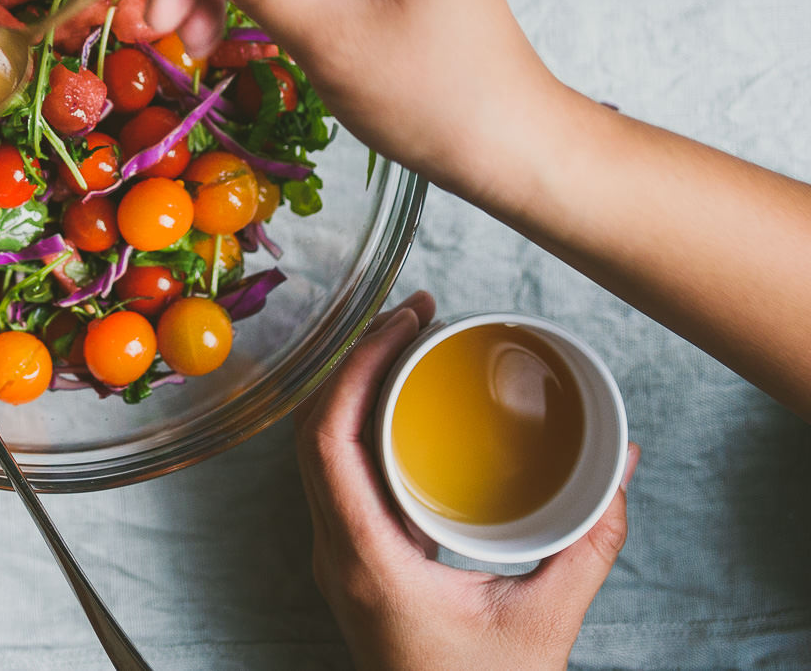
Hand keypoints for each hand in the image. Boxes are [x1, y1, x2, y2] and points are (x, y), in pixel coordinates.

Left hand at [295, 291, 640, 670]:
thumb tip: (622, 464)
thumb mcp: (546, 622)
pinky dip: (359, 427)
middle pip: (312, 432)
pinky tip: (399, 405)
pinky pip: (338, 476)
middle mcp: (336, 553)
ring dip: (352, 390)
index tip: (399, 322)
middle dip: (355, 361)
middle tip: (411, 313)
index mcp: (365, 561)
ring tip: (404, 342)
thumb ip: (589, 545)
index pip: (327, 441)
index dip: (354, 369)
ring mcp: (337, 557)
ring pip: (318, 452)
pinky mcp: (354, 561)